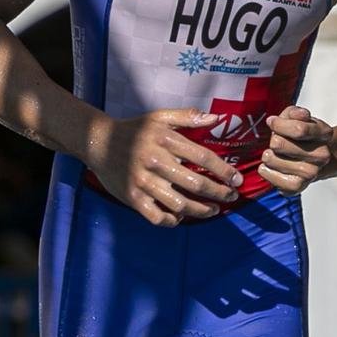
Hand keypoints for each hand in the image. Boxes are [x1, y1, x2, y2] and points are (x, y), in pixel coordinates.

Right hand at [84, 109, 243, 226]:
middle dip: (219, 193)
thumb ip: (188, 117)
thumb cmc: (134, 130)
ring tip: (213, 211)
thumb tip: (217, 118)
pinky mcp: (133, 198)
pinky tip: (181, 216)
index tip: (237, 180)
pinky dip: (172, 220)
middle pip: (196, 184)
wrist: (99, 142)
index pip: (203, 157)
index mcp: (165, 140)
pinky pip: (157, 216)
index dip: (224, 171)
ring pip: (179, 204)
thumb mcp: (159, 116)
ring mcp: (143, 182)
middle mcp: (155, 162)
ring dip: (201, 211)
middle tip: (231, 197)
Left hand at [257, 105, 334, 194]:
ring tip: (272, 154)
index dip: (278, 124)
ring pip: (274, 160)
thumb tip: (299, 115)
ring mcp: (312, 173)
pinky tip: (268, 167)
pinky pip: (274, 180)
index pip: (298, 129)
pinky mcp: (298, 187)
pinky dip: (266, 172)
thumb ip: (295, 113)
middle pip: (280, 144)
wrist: (312, 160)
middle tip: (276, 142)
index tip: (272, 122)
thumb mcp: (298, 118)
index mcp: (324, 134)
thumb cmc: (300, 136)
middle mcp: (322, 156)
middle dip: (273, 140)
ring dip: (268, 155)